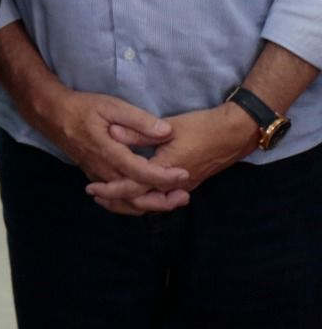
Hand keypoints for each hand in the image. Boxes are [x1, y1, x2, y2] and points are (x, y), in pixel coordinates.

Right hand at [30, 86, 188, 205]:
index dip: (164, 176)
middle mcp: (103, 170)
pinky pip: (116, 199)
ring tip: (173, 201)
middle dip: (162, 200)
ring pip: (125, 202)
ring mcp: (97, 176)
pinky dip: (135, 204)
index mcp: (109, 152)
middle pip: (135, 196)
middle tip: (185, 196)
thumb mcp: (112, 106)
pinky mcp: (95, 177)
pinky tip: (150, 200)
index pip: (141, 172)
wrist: (52, 114)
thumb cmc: (83, 107)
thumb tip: (166, 132)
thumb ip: (139, 120)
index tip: (185, 173)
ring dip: (150, 205)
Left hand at [84, 103, 257, 213]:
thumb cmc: (202, 126)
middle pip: (142, 202)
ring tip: (109, 197)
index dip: (111, 189)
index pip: (133, 187)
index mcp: (167, 170)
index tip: (92, 188)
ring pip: (153, 202)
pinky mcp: (188, 183)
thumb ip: (139, 133)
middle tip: (95, 196)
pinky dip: (145, 197)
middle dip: (117, 201)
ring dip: (130, 201)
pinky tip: (134, 191)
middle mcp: (176, 184)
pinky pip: (162, 197)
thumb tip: (111, 134)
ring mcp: (184, 186)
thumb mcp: (168, 127)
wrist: (236, 133)